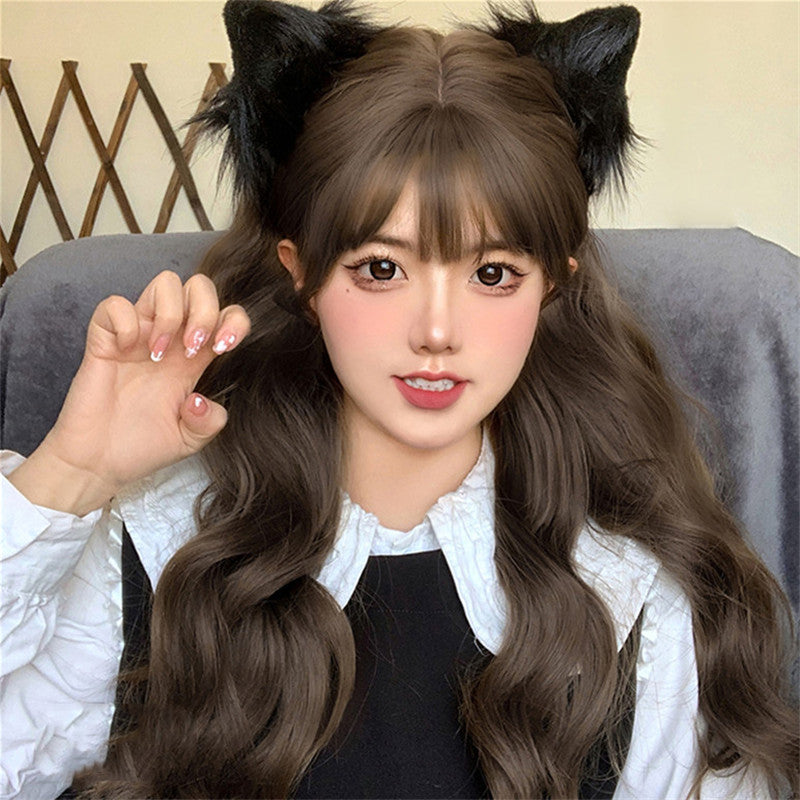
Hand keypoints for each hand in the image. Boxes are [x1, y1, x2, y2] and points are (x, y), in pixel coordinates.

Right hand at [38, 270, 251, 498]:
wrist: (99, 464)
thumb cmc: (142, 447)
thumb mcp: (191, 440)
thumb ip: (210, 422)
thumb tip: (202, 400)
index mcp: (195, 357)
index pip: (226, 315)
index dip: (234, 321)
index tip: (222, 349)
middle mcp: (170, 339)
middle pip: (199, 287)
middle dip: (205, 310)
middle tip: (191, 349)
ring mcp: (137, 335)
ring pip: (165, 283)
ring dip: (170, 314)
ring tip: (157, 354)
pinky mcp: (104, 340)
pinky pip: (115, 305)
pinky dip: (125, 321)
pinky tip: (126, 351)